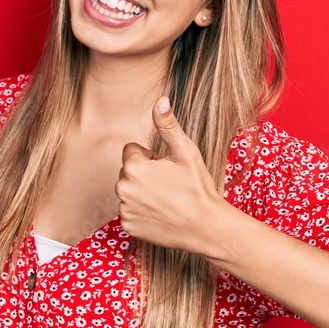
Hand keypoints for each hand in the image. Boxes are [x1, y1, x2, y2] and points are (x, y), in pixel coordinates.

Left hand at [114, 97, 223, 253]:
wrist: (205, 227)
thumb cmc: (197, 187)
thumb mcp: (185, 151)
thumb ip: (168, 125)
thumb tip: (160, 100)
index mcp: (134, 167)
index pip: (131, 151)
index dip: (150, 157)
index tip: (166, 168)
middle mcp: (123, 187)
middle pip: (128, 171)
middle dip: (144, 174)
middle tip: (168, 185)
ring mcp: (124, 209)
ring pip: (128, 191)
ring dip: (141, 192)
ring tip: (166, 200)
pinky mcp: (128, 225)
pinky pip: (129, 211)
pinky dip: (141, 212)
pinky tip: (160, 214)